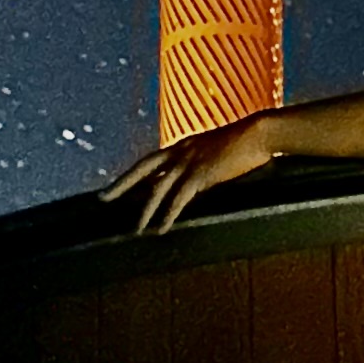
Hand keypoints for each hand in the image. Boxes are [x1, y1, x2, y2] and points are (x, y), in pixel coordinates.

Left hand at [103, 113, 281, 235]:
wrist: (260, 133)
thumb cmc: (246, 141)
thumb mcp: (218, 151)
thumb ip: (204, 163)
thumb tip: (199, 180)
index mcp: (183, 145)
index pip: (152, 160)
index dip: (135, 174)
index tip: (120, 185)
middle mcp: (181, 151)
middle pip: (143, 168)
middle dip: (122, 184)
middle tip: (103, 198)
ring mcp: (189, 161)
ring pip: (159, 188)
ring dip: (146, 210)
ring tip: (136, 229)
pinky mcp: (201, 174)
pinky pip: (179, 198)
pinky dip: (169, 215)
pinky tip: (161, 228)